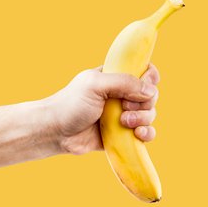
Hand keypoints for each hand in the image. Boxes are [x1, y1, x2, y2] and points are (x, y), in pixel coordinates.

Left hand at [44, 64, 159, 154]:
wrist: (56, 132)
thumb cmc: (70, 104)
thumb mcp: (96, 84)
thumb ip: (124, 82)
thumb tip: (150, 91)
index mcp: (116, 77)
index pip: (145, 71)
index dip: (149, 78)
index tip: (143, 85)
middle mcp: (122, 95)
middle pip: (151, 95)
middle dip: (144, 103)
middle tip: (124, 108)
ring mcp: (124, 115)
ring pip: (150, 114)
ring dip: (143, 119)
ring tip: (124, 122)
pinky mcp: (124, 134)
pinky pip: (146, 133)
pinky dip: (147, 134)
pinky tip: (138, 134)